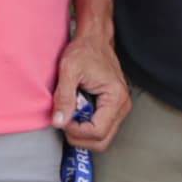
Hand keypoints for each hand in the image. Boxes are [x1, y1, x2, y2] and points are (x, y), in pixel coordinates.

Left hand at [51, 29, 130, 145]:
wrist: (94, 40)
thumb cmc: (85, 50)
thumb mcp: (69, 70)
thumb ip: (64, 97)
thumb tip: (59, 122)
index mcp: (115, 98)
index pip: (97, 132)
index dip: (76, 131)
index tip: (62, 119)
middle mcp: (122, 106)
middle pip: (102, 141)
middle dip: (79, 137)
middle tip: (65, 121)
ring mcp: (119, 109)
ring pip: (101, 138)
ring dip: (82, 133)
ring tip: (70, 115)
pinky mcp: (112, 108)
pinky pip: (100, 128)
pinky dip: (85, 127)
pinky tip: (76, 112)